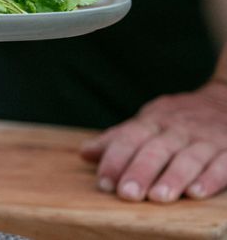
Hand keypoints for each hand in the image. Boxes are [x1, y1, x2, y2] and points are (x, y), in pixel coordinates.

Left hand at [80, 80, 226, 201]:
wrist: (224, 100)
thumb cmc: (176, 119)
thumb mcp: (146, 122)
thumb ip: (117, 139)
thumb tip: (84, 152)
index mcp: (153, 122)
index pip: (129, 138)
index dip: (115, 159)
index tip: (104, 182)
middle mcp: (177, 130)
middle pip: (156, 150)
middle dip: (140, 171)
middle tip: (126, 193)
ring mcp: (205, 139)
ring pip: (188, 158)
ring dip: (173, 178)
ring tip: (158, 197)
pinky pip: (222, 165)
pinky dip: (210, 179)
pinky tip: (196, 193)